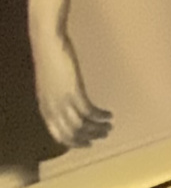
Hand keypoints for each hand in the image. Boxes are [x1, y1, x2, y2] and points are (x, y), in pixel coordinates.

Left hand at [31, 29, 111, 149]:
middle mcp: (52, 108)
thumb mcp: (49, 85)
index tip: (89, 143)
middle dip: (89, 137)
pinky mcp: (74, 92)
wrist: (48, 44)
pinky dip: (100, 116)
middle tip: (104, 134)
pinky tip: (109, 114)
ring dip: (97, 128)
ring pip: (81, 125)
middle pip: (71, 133)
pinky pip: (89, 111)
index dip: (75, 142)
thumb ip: (55, 98)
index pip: (59, 135)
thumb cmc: (49, 59)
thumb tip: (66, 108)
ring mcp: (62, 101)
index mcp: (45, 108)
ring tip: (110, 126)